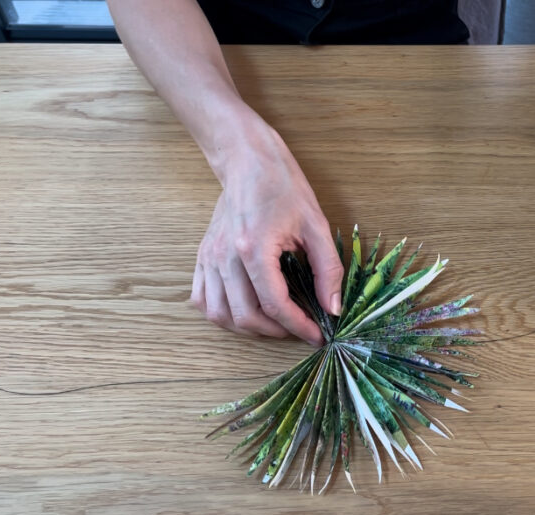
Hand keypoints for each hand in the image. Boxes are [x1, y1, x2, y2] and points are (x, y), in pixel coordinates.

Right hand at [190, 120, 342, 344]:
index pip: (275, 304)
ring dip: (247, 328)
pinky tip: (243, 310)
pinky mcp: (202, 256)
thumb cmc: (282, 185)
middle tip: (299, 329)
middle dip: (275, 332)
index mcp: (253, 248)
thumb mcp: (316, 225)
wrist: (247, 159)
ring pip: (219, 315)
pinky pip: (202, 300)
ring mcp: (209, 257)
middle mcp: (224, 256)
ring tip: (273, 324)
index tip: (316, 334)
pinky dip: (221, 314)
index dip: (298, 326)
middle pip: (244, 316)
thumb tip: (333, 308)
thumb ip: (327, 269)